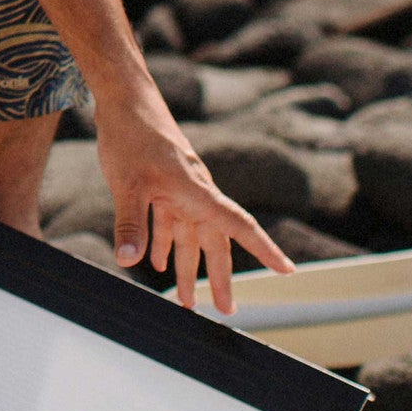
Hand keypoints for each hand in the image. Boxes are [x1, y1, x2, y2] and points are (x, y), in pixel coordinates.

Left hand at [97, 92, 294, 312]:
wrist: (123, 97)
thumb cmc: (131, 136)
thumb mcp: (128, 184)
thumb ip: (131, 224)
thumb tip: (128, 262)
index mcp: (198, 191)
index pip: (239, 225)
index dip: (264, 249)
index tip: (288, 271)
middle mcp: (195, 192)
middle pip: (215, 242)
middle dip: (220, 278)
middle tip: (227, 312)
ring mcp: (178, 188)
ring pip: (189, 236)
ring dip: (187, 267)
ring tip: (186, 301)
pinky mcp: (161, 183)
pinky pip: (168, 220)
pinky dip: (163, 241)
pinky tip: (155, 262)